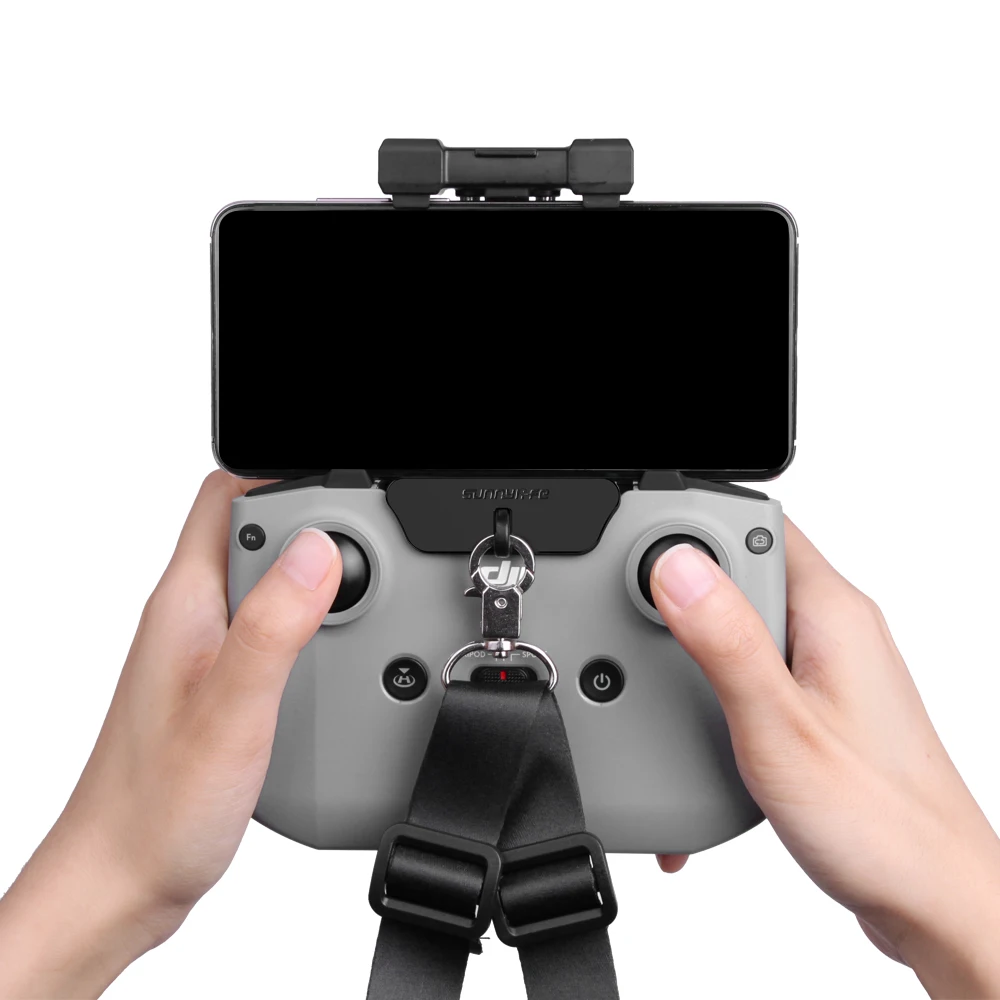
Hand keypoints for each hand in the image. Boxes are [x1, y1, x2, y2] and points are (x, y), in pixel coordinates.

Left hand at [0, 472, 341, 998]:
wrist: (124, 880)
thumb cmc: (155, 807)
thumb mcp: (231, 712)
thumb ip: (273, 627)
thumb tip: (318, 550)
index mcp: (185, 603)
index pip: (226, 495)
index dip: (283, 475)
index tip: (343, 490)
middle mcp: (193, 615)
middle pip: (257, 528)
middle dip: (317, 527)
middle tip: (365, 559)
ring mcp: (206, 648)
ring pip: (269, 578)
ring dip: (319, 581)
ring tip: (358, 611)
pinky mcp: (222, 681)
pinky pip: (271, 626)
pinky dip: (310, 626)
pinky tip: (333, 660)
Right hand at [650, 520, 999, 997]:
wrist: (930, 899)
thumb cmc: (879, 823)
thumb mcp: (779, 727)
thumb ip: (725, 642)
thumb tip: (676, 567)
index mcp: (832, 612)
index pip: (755, 523)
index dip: (692, 530)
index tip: (642, 562)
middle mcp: (834, 628)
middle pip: (741, 567)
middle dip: (681, 594)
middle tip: (646, 633)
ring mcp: (826, 664)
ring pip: (741, 620)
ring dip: (694, 646)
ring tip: (668, 686)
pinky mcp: (815, 700)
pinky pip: (752, 666)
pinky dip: (715, 688)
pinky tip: (700, 729)